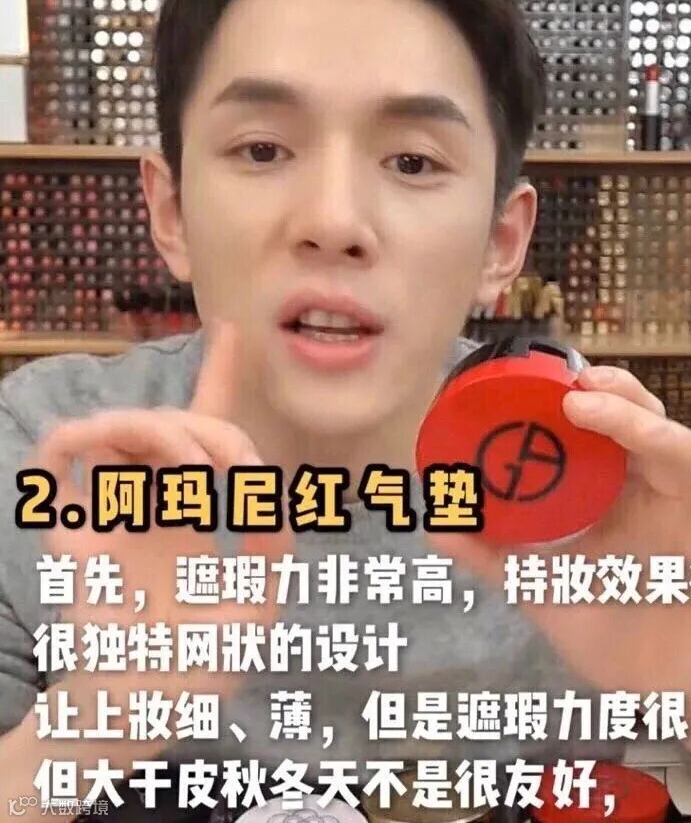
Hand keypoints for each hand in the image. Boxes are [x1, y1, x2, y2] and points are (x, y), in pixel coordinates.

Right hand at [29, 321, 289, 715]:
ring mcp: (108, 513)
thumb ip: (270, 550)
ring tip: (198, 469)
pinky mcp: (72, 527)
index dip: (217, 381)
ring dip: (161, 430)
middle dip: (213, 423)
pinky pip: (57, 458)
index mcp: (187, 516)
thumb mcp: (256, 607)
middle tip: (240, 467)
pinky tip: (124, 457)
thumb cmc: (195, 669)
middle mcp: (147, 505)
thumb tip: (274, 495)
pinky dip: (82, 438)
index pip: (203, 434)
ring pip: (117, 427)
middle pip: (169, 423)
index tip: (229, 333)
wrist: (140, 716)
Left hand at [431, 365, 690, 698]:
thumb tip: (435, 524)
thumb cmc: (600, 623)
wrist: (648, 691)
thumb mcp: (539, 584)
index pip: (615, 427)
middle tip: (583, 391)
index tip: (556, 380)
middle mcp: (663, 498)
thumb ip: (490, 554)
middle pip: (659, 432)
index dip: (595, 397)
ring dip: (672, 441)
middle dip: (627, 404)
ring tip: (634, 427)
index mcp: (621, 492)